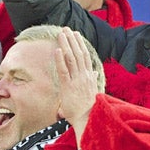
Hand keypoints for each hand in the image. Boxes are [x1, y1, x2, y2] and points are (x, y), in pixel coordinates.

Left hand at [55, 27, 98, 143]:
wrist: (89, 120)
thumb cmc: (89, 110)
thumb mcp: (90, 93)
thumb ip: (90, 81)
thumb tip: (92, 72)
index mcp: (89, 77)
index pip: (85, 57)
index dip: (80, 45)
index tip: (76, 35)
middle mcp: (84, 76)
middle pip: (79, 54)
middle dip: (72, 40)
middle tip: (67, 29)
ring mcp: (77, 81)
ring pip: (72, 59)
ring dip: (66, 45)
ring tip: (61, 33)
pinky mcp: (68, 87)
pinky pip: (64, 71)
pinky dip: (60, 59)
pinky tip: (57, 50)